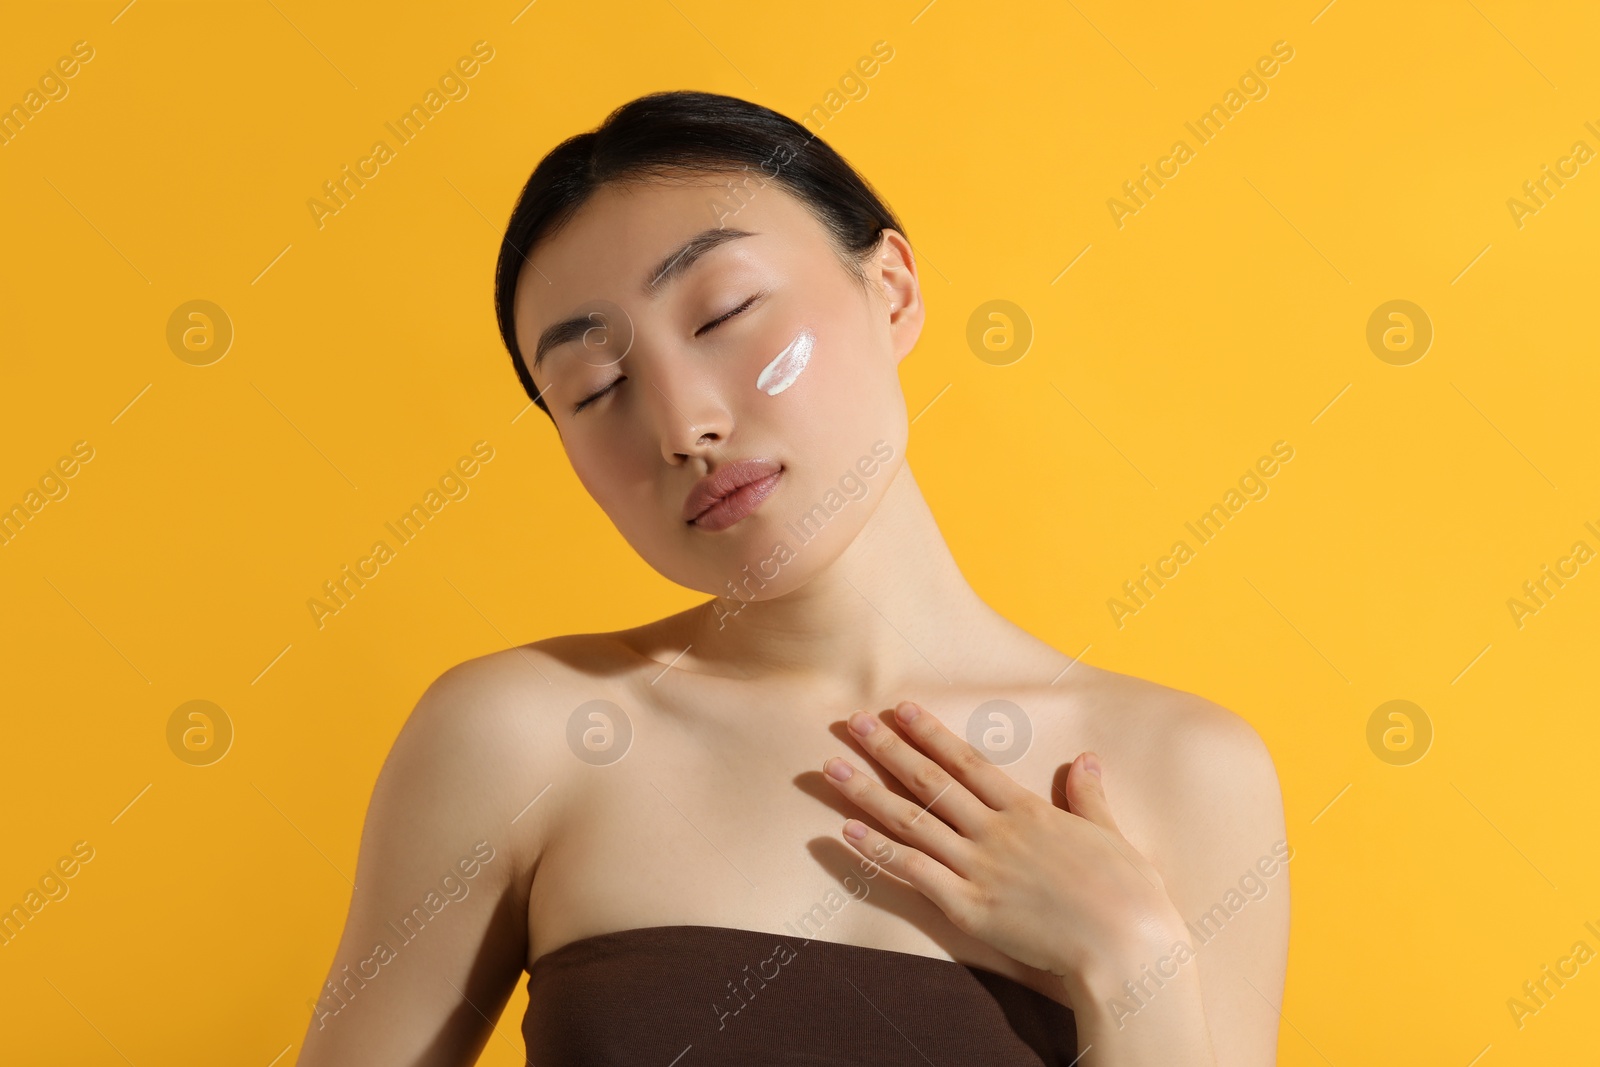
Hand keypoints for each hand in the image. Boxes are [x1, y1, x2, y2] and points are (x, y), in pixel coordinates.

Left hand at [822, 700, 1185, 1007]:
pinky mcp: (969, 909)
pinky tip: (844, 832)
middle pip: (929, 783)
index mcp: (1027, 811)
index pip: (966, 762)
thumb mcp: (1110, 834)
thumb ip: (1089, 797)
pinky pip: (913, 873)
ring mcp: (979, 869)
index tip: (898, 709)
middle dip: (887, 749)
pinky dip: (877, 852)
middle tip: (851, 722)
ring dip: (866, 793)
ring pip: (911, 822)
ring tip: (830, 767)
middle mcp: (996, 832)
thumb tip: (1087, 759)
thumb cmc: (1129, 895)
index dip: (929, 733)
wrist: (1126, 946)